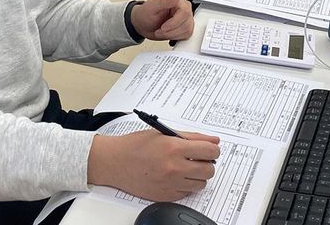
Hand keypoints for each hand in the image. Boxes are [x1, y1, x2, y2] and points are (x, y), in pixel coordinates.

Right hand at [88, 129, 220, 201]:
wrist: (115, 162)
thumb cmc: (136, 145)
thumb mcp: (163, 133)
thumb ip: (191, 137)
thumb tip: (213, 141)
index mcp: (174, 147)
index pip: (209, 151)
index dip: (213, 150)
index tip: (210, 149)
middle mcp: (174, 167)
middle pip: (209, 170)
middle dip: (207, 163)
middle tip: (197, 158)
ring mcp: (170, 184)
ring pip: (201, 184)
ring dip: (197, 175)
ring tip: (185, 167)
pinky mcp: (166, 196)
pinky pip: (188, 193)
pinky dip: (186, 185)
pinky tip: (175, 176)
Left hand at [130, 0, 192, 40]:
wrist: (143, 24)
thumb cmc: (145, 15)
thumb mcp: (151, 7)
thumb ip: (164, 1)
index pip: (185, 11)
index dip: (174, 22)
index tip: (163, 27)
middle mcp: (184, 7)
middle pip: (186, 23)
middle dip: (171, 31)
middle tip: (159, 31)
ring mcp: (186, 17)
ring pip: (187, 30)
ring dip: (171, 34)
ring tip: (161, 32)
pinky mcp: (186, 27)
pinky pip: (186, 35)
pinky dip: (174, 37)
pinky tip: (167, 33)